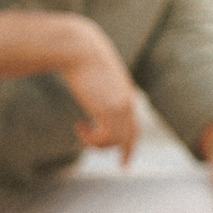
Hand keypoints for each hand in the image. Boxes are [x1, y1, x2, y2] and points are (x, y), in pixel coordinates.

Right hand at [57, 17, 139, 164]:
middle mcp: (128, 102)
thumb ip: (96, 83)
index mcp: (126, 93)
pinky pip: (105, 137)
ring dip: (96, 142)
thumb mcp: (92, 72)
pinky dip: (91, 139)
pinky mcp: (108, 109)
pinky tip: (79, 126)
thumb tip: (88, 83)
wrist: (79, 47)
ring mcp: (120, 106)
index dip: (131, 139)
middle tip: (123, 165)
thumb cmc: (81, 56)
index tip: (126, 152)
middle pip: (132, 135)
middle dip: (127, 151)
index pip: (134, 122)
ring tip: (81, 129)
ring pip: (116, 140)